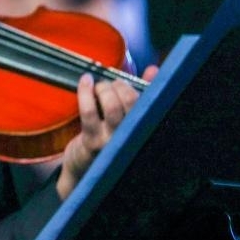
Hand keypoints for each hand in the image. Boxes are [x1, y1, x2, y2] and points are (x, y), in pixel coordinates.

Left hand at [56, 67, 145, 199]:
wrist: (85, 169)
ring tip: (99, 86)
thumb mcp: (127, 118)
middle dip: (121, 85)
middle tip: (112, 83)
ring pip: (112, 106)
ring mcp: (113, 142)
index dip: (149, 85)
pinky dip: (86, 92)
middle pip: (133, 102)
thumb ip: (142, 93)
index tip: (142, 75)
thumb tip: (154, 69)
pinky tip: (85, 81)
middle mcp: (133, 138)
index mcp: (145, 130)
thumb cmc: (109, 137)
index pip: (154, 105)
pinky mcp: (93, 142)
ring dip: (105, 88)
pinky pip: (89, 111)